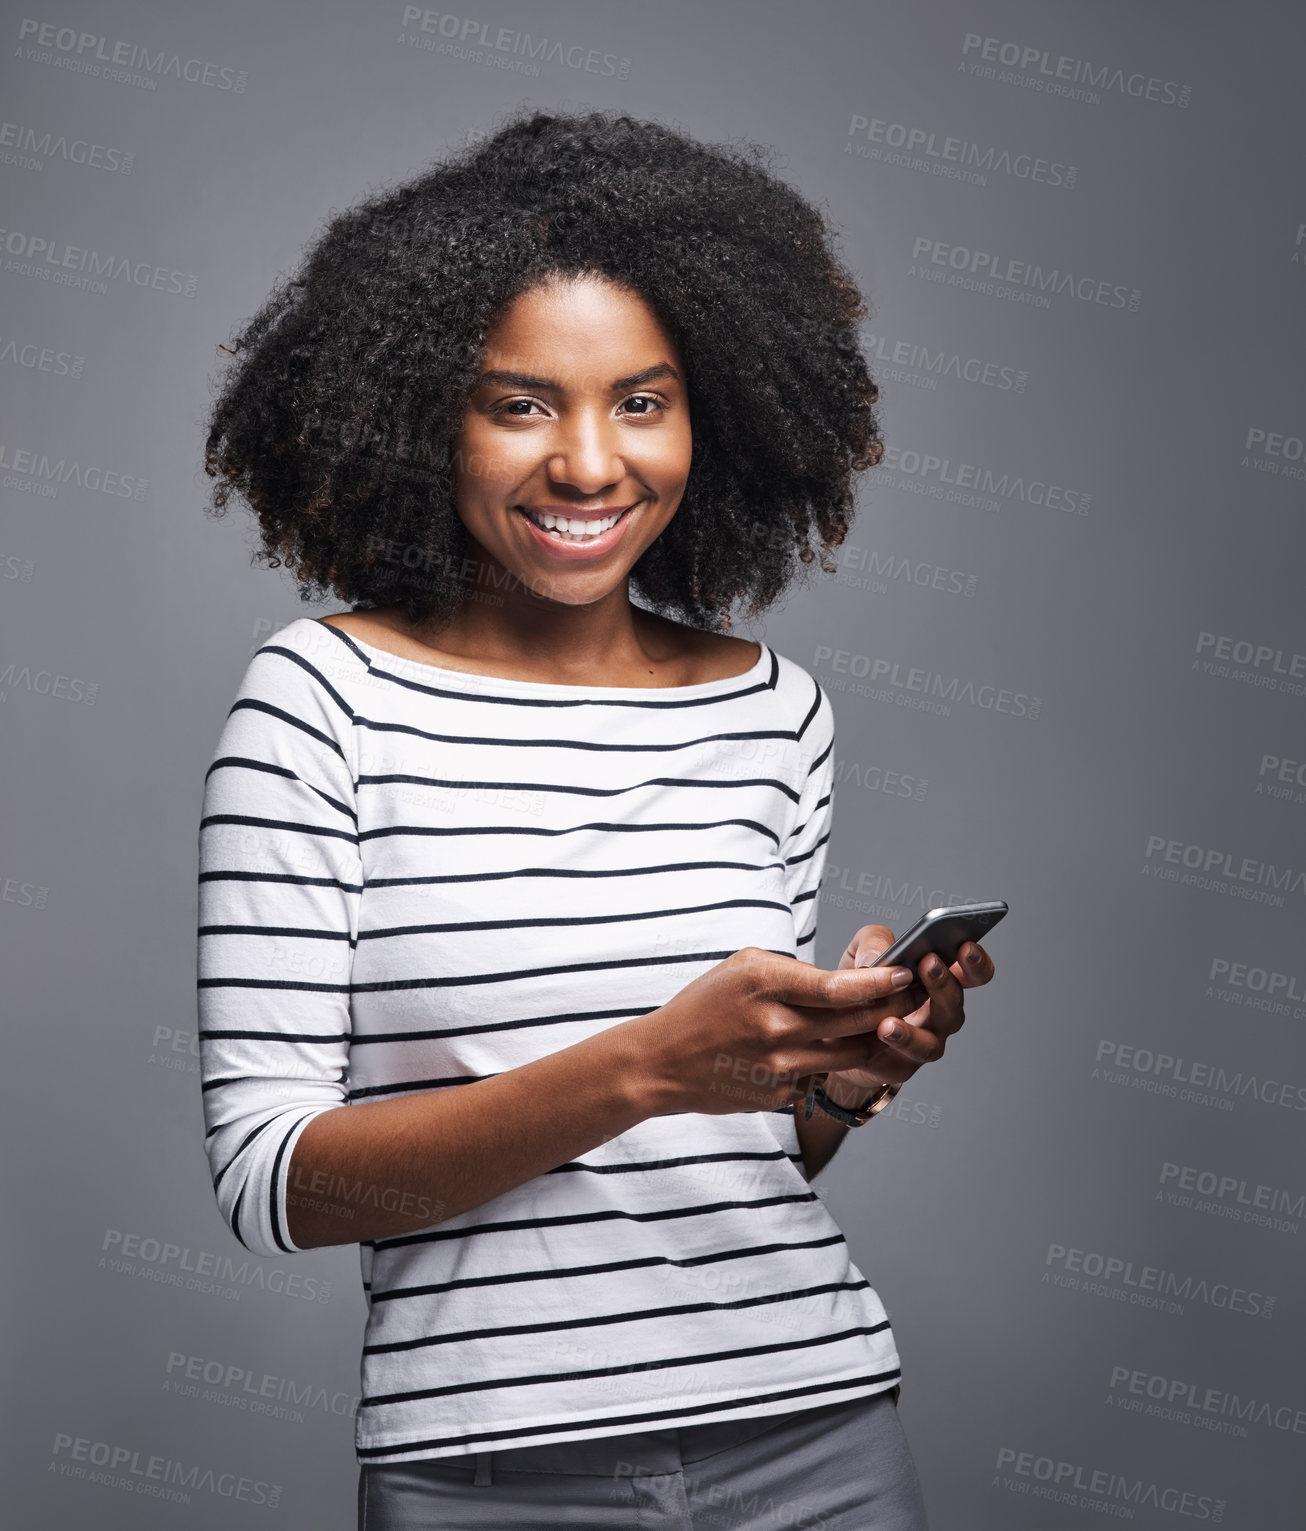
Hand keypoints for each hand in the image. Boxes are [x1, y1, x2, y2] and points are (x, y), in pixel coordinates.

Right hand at [633, 946, 923, 1116]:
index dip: (879, 981)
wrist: (663, 1061)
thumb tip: (841, 981)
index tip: (905, 972)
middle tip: (914, 995)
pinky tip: (834, 1048)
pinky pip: (824, 1075)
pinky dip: (834, 1061)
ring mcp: (779, 1065)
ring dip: (872, 1037)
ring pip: (850, 1053)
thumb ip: (791, 970)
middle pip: (855, 1021)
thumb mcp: (741, 967)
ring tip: (886, 1021)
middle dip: (892, 1007)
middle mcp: (775, 1027)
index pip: (837, 987)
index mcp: (764, 985)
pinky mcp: (780, 1094)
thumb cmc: (704, 1006)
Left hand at [816, 924, 995, 1106]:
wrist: (832, 1030)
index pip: (970, 971)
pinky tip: (883, 1031)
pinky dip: (895, 1045)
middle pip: (955, 1001)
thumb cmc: (859, 985)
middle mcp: (938, 1012)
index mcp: (938, 980)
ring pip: (932, 1041)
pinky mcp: (903, 1065)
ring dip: (913, 1030)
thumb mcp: (862, 951)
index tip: (966, 946)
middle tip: (929, 963)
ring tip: (890, 1020)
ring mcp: (924, 1041)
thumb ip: (874, 941)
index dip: (975, 961)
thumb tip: (877, 955)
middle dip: (945, 982)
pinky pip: (904, 1059)